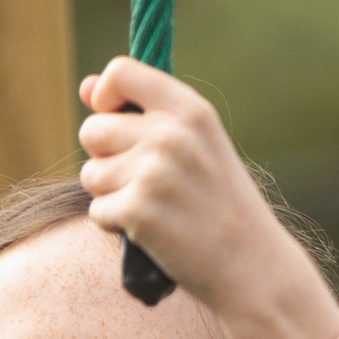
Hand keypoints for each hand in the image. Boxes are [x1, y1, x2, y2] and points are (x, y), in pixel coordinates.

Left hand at [73, 60, 313, 321]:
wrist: (253, 265)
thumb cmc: (220, 204)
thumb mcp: (197, 145)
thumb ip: (143, 112)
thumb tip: (85, 87)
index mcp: (190, 110)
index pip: (120, 73)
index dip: (105, 96)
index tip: (115, 119)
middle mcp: (171, 134)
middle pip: (93, 129)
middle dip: (107, 158)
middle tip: (147, 183)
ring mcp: (154, 172)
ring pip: (90, 173)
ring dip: (111, 195)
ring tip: (155, 207)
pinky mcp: (138, 211)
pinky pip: (97, 210)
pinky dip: (117, 225)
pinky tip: (152, 231)